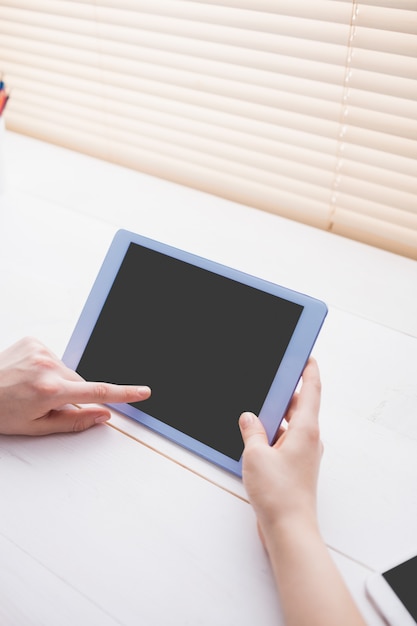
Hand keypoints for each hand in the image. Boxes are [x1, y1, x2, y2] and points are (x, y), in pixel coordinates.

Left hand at [0, 337, 150, 435]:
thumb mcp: (36, 427)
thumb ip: (74, 421)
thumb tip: (103, 415)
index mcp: (50, 391)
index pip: (98, 392)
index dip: (124, 394)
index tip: (142, 392)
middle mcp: (48, 367)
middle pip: (80, 382)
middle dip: (71, 394)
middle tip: (45, 404)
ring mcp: (41, 351)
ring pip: (67, 370)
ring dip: (58, 380)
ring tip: (31, 388)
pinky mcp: (34, 341)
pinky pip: (53, 357)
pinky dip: (47, 367)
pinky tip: (28, 375)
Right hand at [239, 358, 322, 540]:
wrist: (289, 529)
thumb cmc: (278, 494)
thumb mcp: (255, 455)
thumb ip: (251, 431)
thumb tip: (249, 418)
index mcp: (306, 430)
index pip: (312, 390)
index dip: (309, 370)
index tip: (306, 356)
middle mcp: (309, 440)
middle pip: (300, 406)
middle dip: (285, 394)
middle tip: (270, 382)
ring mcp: (304, 454)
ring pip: (291, 425)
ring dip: (276, 417)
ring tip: (256, 412)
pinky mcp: (296, 467)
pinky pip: (285, 441)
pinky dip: (273, 435)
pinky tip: (256, 439)